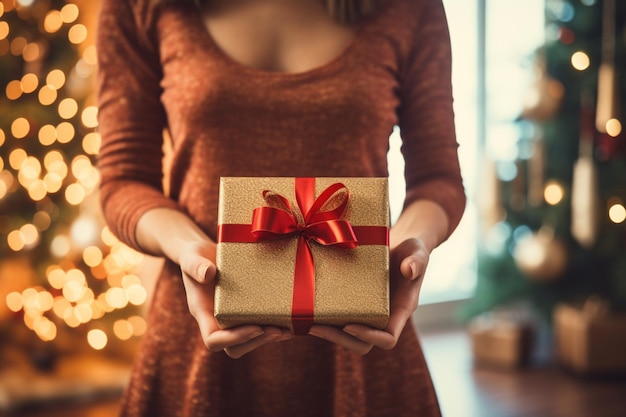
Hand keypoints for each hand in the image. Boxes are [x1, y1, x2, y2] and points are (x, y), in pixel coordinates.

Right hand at [179, 241, 291, 357]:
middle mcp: (217, 321)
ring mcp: (232, 318)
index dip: (234, 339)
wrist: (204, 254)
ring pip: (249, 341)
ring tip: (287, 330)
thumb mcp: (191, 257)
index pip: (213, 340)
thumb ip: (195, 265)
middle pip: (234, 348)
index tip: (255, 327)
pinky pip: (259, 328)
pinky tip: (291, 322)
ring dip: (268, 339)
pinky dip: (275, 328)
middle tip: (277, 330)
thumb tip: (208, 273)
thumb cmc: (195, 256)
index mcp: (203, 313)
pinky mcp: (245, 312)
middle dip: (256, 342)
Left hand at [308, 238, 428, 353]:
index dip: (369, 337)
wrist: (399, 245)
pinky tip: (309, 312)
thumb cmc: (412, 250)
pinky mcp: (357, 304)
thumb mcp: (417, 252)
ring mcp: (370, 313)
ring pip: (350, 336)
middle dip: (340, 340)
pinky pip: (343, 319)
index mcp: (401, 310)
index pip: (388, 338)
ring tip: (309, 324)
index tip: (348, 326)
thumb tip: (409, 270)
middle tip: (316, 328)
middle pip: (364, 344)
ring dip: (330, 334)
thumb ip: (417, 261)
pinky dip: (328, 319)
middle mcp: (385, 317)